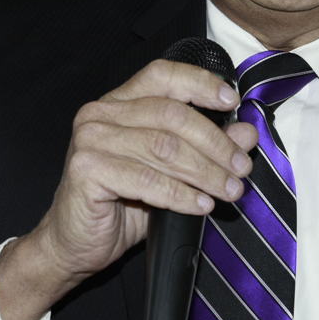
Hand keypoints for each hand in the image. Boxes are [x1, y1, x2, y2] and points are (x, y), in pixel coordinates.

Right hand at [0, 59, 259, 319]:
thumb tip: (245, 133)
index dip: (201, 84)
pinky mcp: (86, 170)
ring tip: (229, 190)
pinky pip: (146, 179)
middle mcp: (100, 114)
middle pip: (172, 115)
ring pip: (164, 147)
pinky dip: (180, 194)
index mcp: (119, 103)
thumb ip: (206, 149)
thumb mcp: (171, 174)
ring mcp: (90, 140)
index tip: (232, 102)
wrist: (73, 244)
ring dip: (205, 172)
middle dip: (215, 143)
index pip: (163, 75)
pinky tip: (200, 205)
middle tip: (241, 168)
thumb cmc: (119, 206)